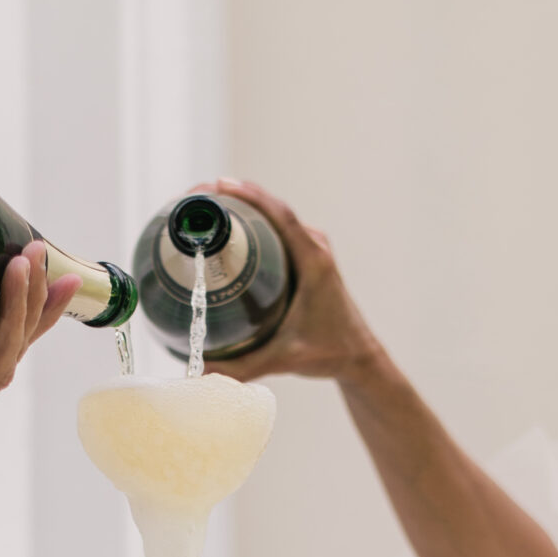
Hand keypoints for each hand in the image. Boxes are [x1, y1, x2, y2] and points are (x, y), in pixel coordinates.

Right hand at [201, 178, 383, 386]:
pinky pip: (278, 229)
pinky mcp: (306, 256)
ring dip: (244, 205)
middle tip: (199, 196)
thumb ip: (244, 367)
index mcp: (314, 261)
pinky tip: (228, 228)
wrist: (359, 356)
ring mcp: (311, 249)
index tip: (220, 186)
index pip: (281, 215)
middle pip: (272, 207)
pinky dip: (254, 222)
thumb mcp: (285, 360)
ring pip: (275, 215)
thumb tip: (201, 370)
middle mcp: (314, 247)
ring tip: (206, 206)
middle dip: (236, 196)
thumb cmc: (331, 352)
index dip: (251, 196)